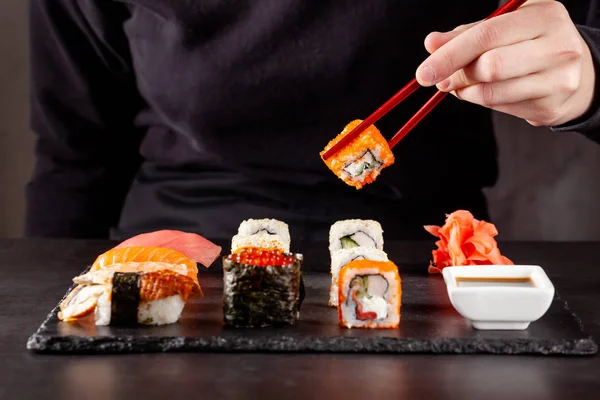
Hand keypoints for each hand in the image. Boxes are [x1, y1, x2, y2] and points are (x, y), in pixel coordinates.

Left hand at [415, 0, 595, 126]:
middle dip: (456, 75)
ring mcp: (558, 80)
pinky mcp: (550, 107)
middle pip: (489, 67)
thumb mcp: (506, 26)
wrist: (580, 71)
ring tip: (460, 85)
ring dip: (465, 92)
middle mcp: (558, 47)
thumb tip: (431, 44)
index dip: (450, 55)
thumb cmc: (532, 42)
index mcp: (545, 16)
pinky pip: (500, 108)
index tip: (424, 72)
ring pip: (492, 93)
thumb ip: (468, 33)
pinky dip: (481, 102)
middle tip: (440, 80)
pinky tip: (482, 92)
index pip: (487, 35)